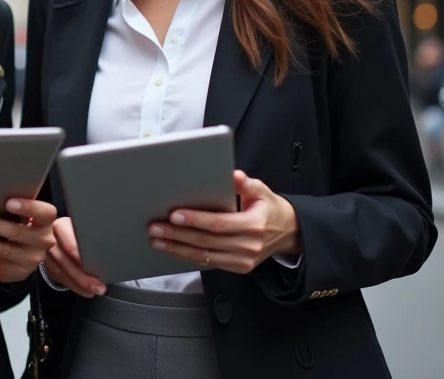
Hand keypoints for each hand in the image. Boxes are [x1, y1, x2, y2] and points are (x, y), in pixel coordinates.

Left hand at [0, 199, 57, 282]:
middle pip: (21, 232)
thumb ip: (14, 209)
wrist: (20, 259)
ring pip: (6, 249)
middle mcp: (44, 240)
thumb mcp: (20, 218)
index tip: (8, 202)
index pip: (45, 213)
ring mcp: (34, 257)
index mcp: (45, 221)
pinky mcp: (22, 270)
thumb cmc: (18, 229)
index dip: (29, 207)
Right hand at [41, 217, 106, 297]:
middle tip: (99, 286)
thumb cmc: (78, 229)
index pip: (69, 244)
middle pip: (65, 261)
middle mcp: (49, 240)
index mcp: (60, 226)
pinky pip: (60, 278)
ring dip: (79, 284)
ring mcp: (46, 253)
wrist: (59, 230)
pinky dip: (74, 286)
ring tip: (95, 290)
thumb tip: (109, 248)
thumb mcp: (83, 227)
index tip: (94, 266)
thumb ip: (90, 235)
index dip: (80, 257)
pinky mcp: (47, 265)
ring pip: (61, 272)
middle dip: (83, 276)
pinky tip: (85, 290)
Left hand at [148, 170, 299, 274]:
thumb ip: (246, 184)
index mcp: (254, 226)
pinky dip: (188, 256)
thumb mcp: (262, 191)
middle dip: (178, 235)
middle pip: (206, 242)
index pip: (219, 224)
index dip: (195, 220)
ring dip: (177, 248)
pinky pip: (209, 263)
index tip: (174, 214)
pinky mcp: (237, 268)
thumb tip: (233, 175)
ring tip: (157, 240)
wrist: (287, 232)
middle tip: (155, 227)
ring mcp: (243, 260)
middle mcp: (248, 246)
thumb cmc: (269, 209)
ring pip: (204, 256)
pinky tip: (173, 249)